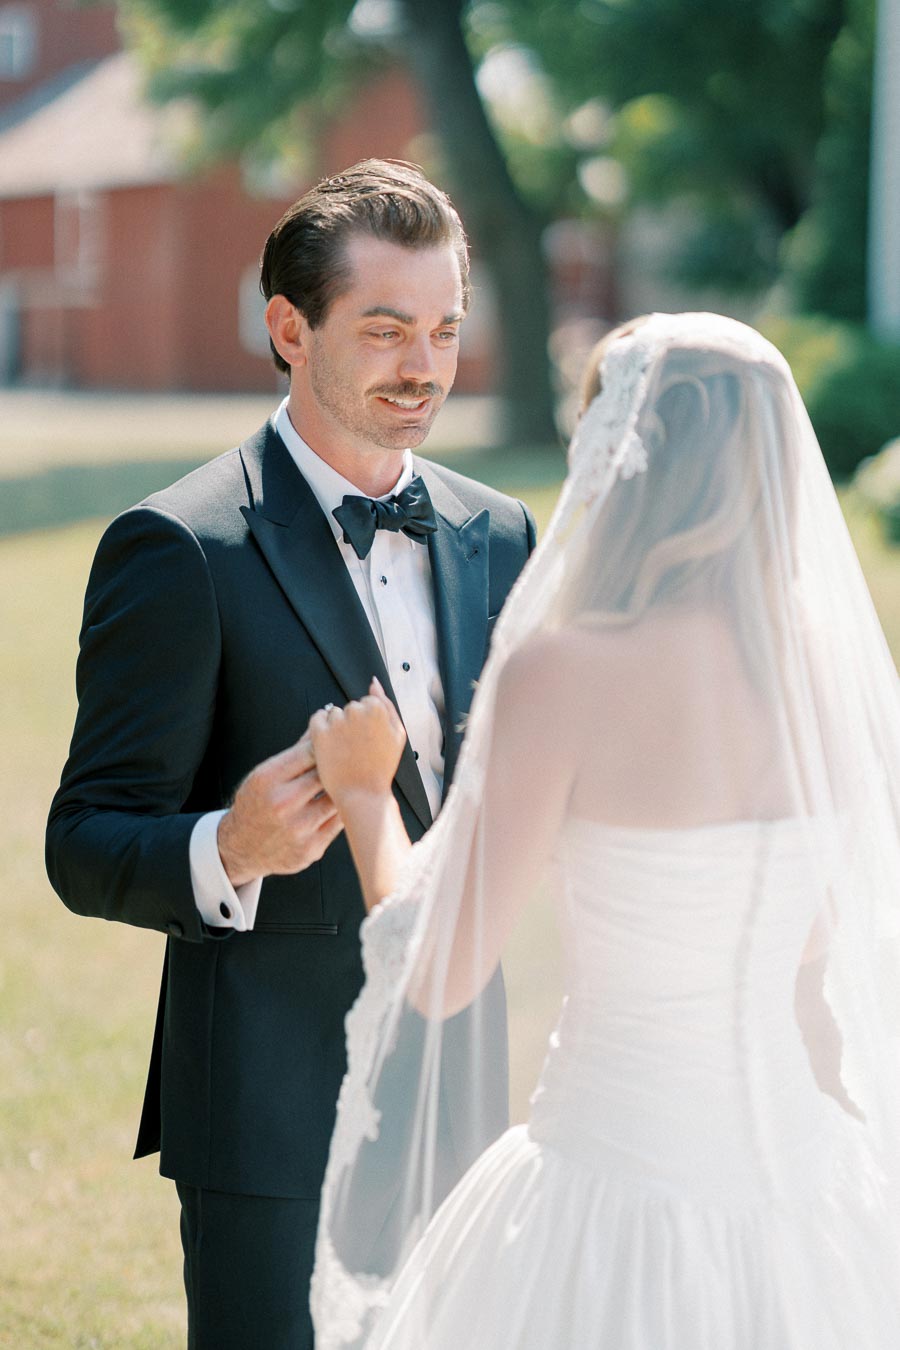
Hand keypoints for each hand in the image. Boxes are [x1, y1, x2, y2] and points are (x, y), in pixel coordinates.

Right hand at [217, 731, 342, 886]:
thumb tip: (322, 729)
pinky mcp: (312, 848)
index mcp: (267, 780)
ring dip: (345, 789)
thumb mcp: (264, 774)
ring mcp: (299, 829)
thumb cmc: (256, 804)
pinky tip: (346, 803)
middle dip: (339, 766)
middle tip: (352, 759)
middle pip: (326, 775)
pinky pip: (339, 823)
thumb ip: (295, 753)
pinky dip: (344, 810)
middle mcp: (282, 804)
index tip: (336, 743)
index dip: (327, 746)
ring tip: (352, 781)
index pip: (310, 752)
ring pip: (338, 799)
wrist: (241, 848)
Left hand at [309, 679, 406, 806]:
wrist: (363, 794)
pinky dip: (320, 729)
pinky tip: (330, 746)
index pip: (367, 703)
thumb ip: (387, 703)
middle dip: (351, 724)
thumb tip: (373, 682)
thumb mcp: (397, 734)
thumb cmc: (381, 767)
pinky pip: (317, 718)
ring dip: (336, 727)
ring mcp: (337, 721)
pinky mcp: (319, 732)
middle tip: (358, 749)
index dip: (367, 724)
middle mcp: (356, 711)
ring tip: (345, 750)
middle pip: (350, 707)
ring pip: (333, 713)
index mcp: (377, 709)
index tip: (369, 741)